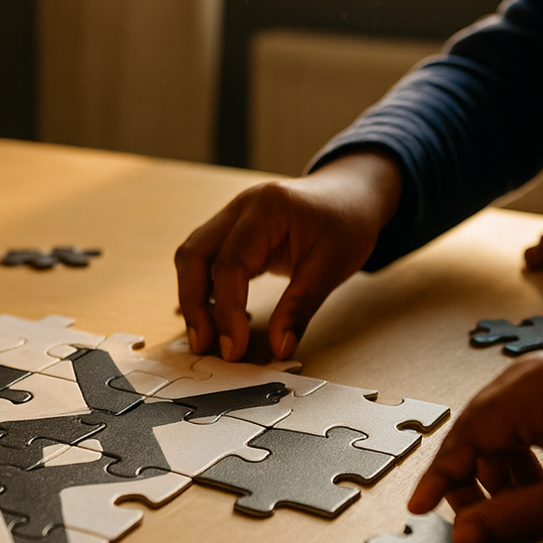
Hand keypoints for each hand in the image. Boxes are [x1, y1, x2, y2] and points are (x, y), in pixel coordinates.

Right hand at [174, 152, 401, 361]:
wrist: (350, 193)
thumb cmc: (346, 223)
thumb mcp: (332, 267)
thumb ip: (300, 308)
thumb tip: (279, 348)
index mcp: (267, 208)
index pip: (230, 264)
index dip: (227, 311)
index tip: (233, 349)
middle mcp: (240, 208)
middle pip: (194, 255)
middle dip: (194, 305)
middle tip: (204, 346)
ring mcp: (231, 216)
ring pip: (192, 257)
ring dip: (193, 297)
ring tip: (206, 337)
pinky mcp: (230, 231)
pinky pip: (204, 259)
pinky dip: (203, 288)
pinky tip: (217, 316)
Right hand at [408, 352, 542, 542]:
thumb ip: (513, 517)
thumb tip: (462, 534)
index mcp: (537, 386)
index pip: (468, 433)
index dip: (442, 476)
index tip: (419, 508)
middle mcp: (539, 369)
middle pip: (479, 426)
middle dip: (473, 478)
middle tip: (474, 520)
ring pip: (500, 426)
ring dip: (499, 471)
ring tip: (520, 508)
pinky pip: (523, 420)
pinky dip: (520, 456)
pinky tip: (538, 486)